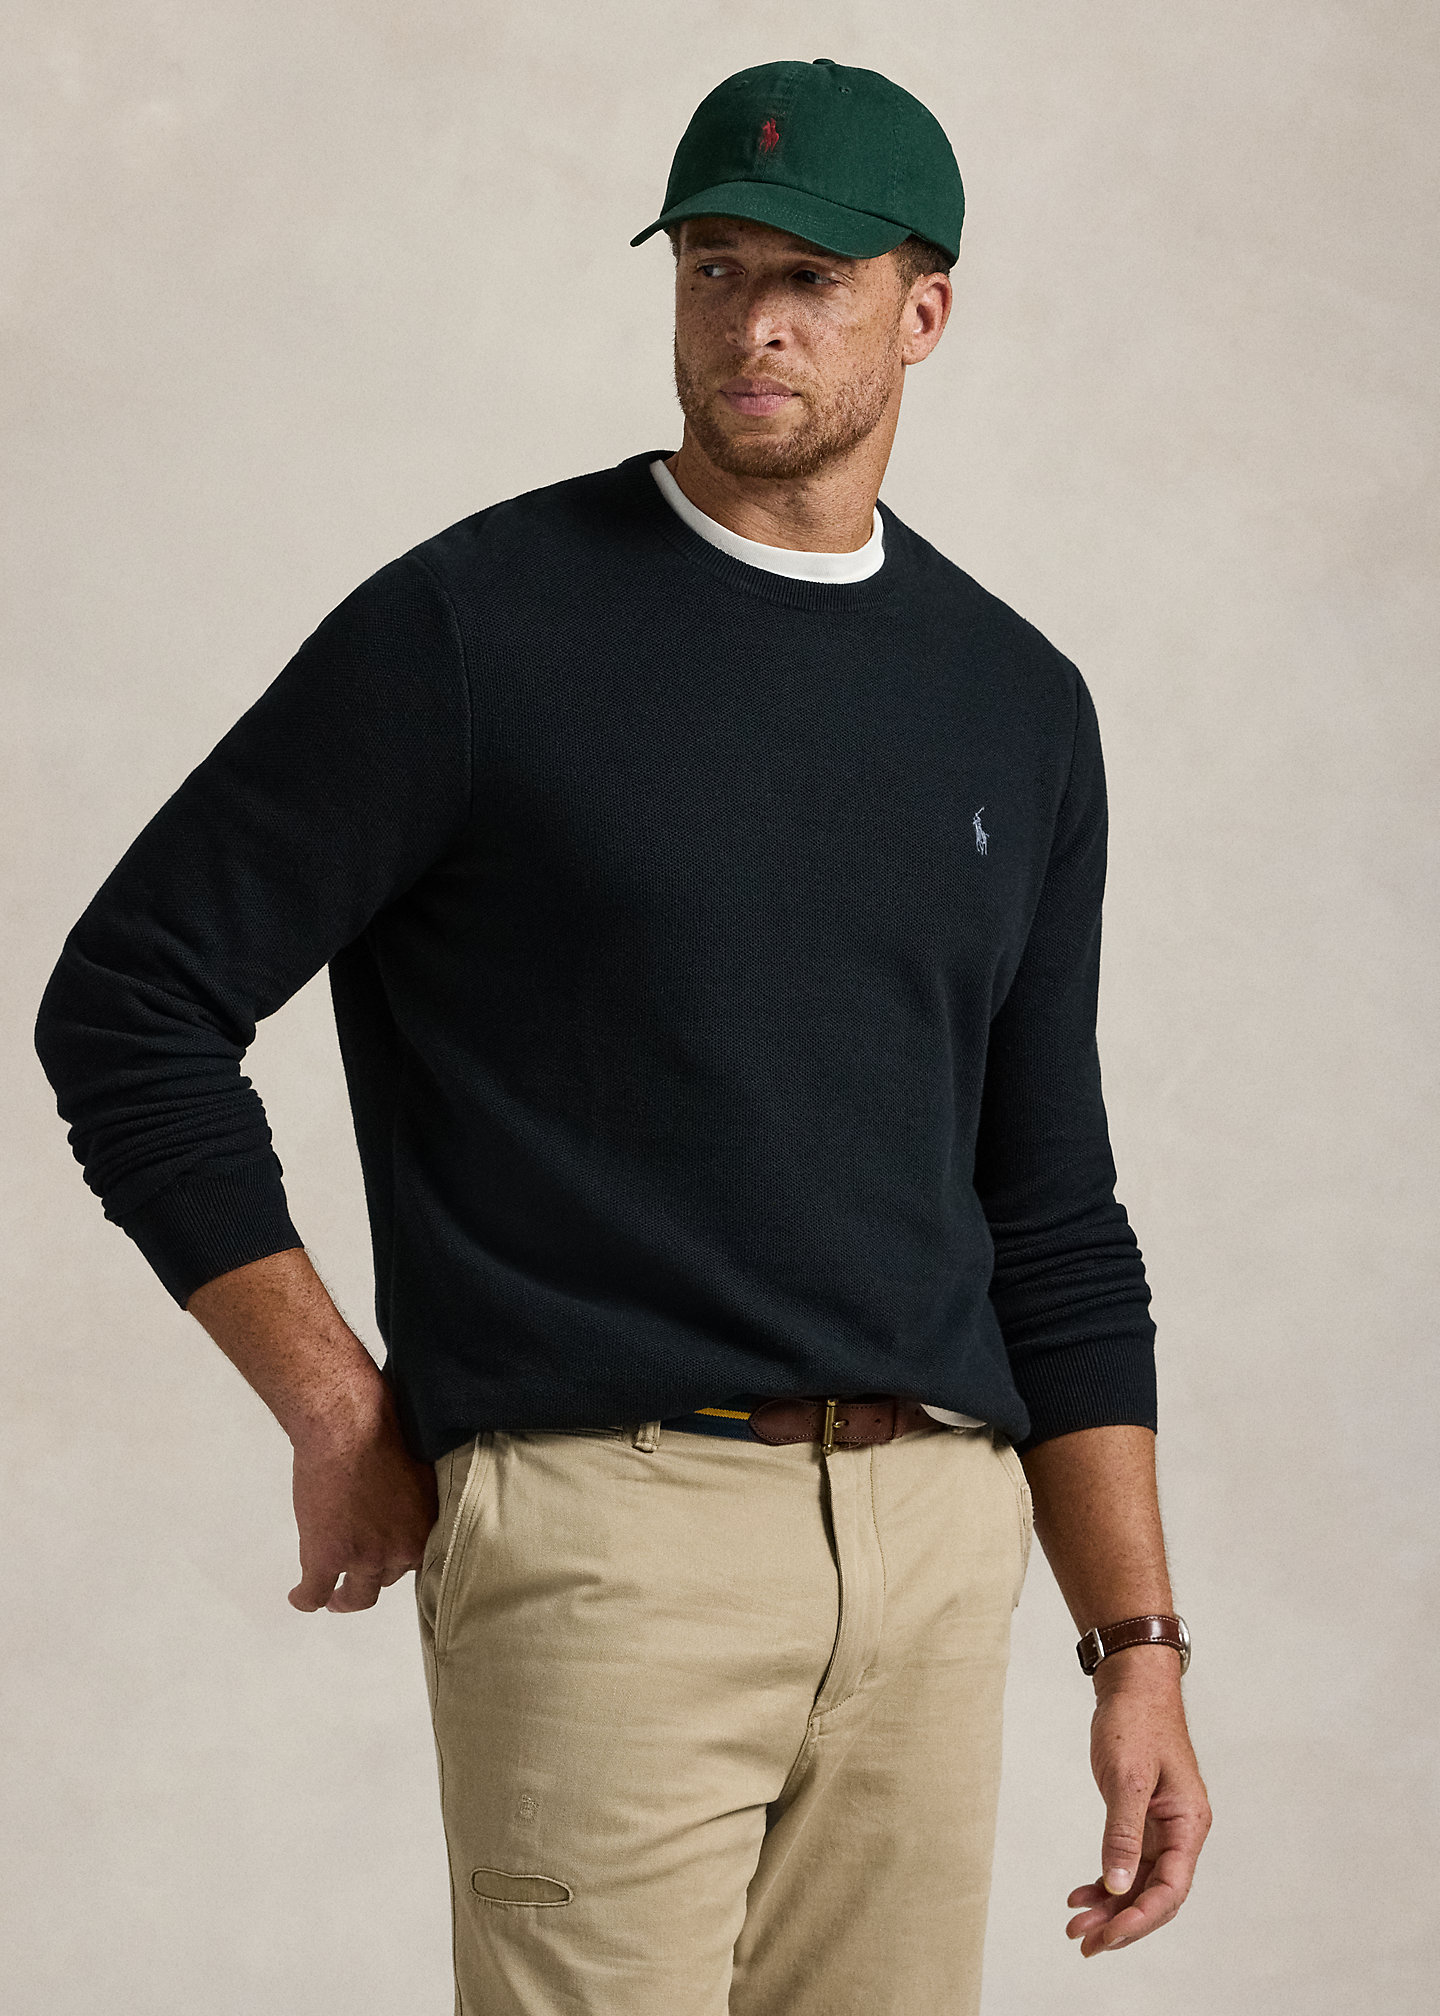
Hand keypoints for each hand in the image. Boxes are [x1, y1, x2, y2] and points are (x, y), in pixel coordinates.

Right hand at [287, 1387, 438, 1613]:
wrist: (347, 1427)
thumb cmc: (385, 1431)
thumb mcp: (419, 1469)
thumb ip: (415, 1499)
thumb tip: (407, 1505)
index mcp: (425, 1528)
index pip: (416, 1558)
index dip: (398, 1554)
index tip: (387, 1555)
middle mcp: (400, 1551)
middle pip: (388, 1576)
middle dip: (375, 1574)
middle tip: (362, 1575)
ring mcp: (363, 1558)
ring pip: (357, 1595)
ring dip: (345, 1598)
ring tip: (335, 1597)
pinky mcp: (326, 1557)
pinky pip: (314, 1593)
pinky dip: (305, 1598)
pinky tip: (299, 1596)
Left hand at [1066, 1650, 1211, 1956]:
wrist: (1132, 1685)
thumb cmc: (1136, 1722)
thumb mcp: (1127, 1778)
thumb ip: (1123, 1833)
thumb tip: (1118, 1886)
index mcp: (1188, 1823)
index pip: (1170, 1888)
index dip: (1139, 1918)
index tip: (1107, 1935)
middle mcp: (1181, 1831)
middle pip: (1156, 1894)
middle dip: (1121, 1922)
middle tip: (1084, 1942)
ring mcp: (1163, 1827)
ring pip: (1140, 1882)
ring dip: (1110, 1907)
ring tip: (1076, 1924)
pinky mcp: (1143, 1819)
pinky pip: (1128, 1862)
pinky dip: (1106, 1881)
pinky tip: (1081, 1893)